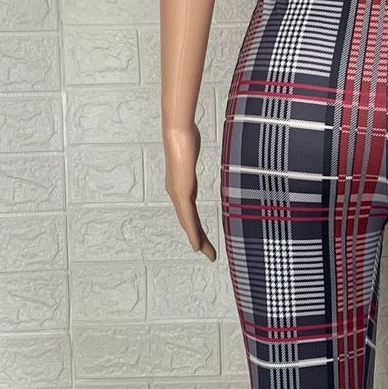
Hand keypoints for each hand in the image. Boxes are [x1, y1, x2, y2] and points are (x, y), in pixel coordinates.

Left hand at [164, 122, 216, 260]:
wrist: (177, 132)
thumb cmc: (185, 138)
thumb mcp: (192, 151)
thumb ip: (193, 155)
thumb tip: (195, 145)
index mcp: (181, 187)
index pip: (190, 213)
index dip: (196, 228)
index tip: (204, 242)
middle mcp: (177, 193)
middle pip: (189, 222)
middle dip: (200, 239)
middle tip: (210, 255)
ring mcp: (178, 193)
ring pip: (188, 223)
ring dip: (197, 239)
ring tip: (206, 254)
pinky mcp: (181, 191)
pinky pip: (188, 216)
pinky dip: (192, 232)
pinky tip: (196, 243)